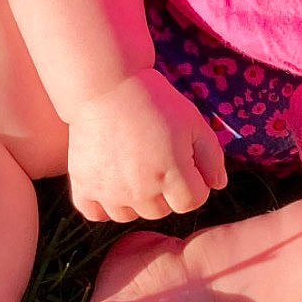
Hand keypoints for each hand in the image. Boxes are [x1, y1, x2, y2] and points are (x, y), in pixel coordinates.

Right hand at [66, 68, 227, 223]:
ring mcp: (109, 191)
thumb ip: (212, 158)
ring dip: (135, 199)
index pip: (192, 202)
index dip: (194, 182)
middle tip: (156, 158)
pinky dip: (103, 204)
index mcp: (172, 175)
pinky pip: (96, 214)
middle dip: (165, 190)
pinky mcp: (83, 185)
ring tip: (133, 168)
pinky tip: (110, 183)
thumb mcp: (194, 123)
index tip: (184, 160)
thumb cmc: (155, 102)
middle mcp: (140, 190)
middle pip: (161, 211)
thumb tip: (217, 186)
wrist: (107, 86)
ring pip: (129, 215)